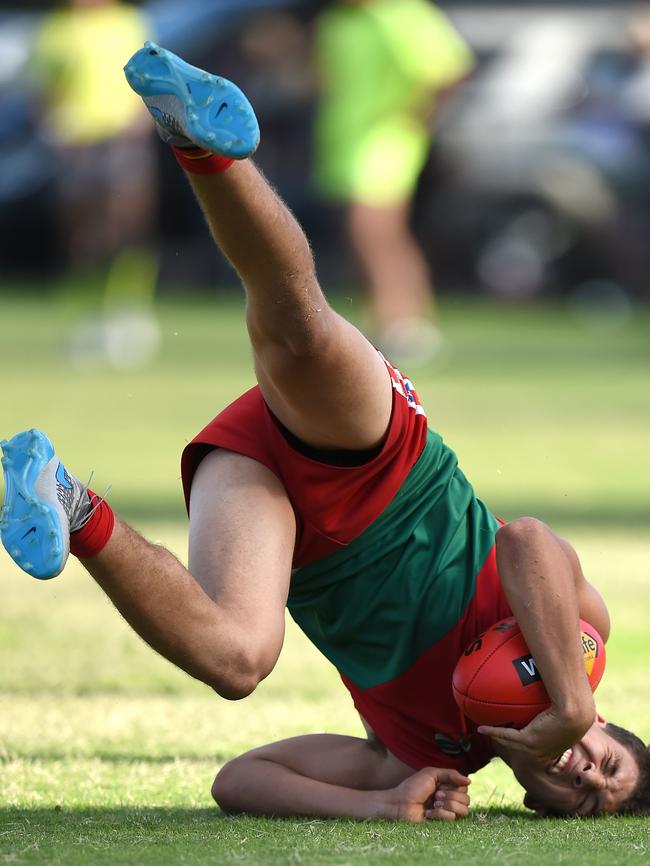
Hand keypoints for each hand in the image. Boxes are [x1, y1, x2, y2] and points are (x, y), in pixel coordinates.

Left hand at [387, 767, 470, 822]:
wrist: (400, 804)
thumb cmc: (413, 787)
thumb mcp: (431, 774)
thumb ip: (451, 774)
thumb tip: (470, 781)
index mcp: (448, 786)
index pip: (464, 787)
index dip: (454, 786)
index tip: (440, 784)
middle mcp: (450, 799)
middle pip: (467, 799)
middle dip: (451, 795)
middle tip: (436, 794)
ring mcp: (447, 812)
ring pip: (463, 810)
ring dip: (448, 804)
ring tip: (434, 803)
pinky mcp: (443, 823)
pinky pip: (452, 818)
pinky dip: (439, 814)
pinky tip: (428, 813)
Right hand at [479, 703, 595, 764]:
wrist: (574, 713)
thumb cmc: (576, 706)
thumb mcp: (572, 707)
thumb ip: (568, 702)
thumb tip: (567, 688)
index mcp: (558, 747)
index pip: (546, 752)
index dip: (537, 748)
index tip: (529, 738)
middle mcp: (546, 752)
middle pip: (527, 755)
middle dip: (517, 753)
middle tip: (505, 744)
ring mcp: (536, 749)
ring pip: (513, 745)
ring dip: (500, 741)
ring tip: (487, 733)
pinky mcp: (527, 742)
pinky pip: (506, 735)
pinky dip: (493, 732)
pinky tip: (481, 728)